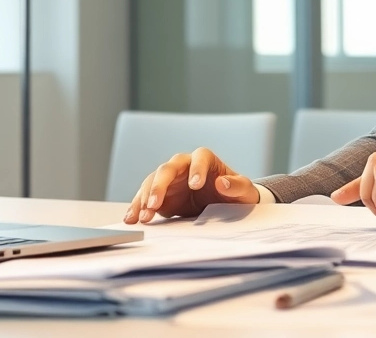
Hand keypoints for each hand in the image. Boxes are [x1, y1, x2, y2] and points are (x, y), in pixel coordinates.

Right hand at [122, 148, 259, 223]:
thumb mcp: (244, 191)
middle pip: (167, 169)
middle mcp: (184, 165)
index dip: (197, 169)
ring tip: (143, 216)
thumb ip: (237, 186)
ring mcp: (170, 179)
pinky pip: (145, 197)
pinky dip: (137, 207)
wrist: (227, 204)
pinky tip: (131, 218)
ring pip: (152, 182)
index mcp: (205, 159)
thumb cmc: (236, 194)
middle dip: (160, 186)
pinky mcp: (161, 195)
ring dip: (145, 199)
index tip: (195, 185)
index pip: (199, 158)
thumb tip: (222, 182)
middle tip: (155, 203)